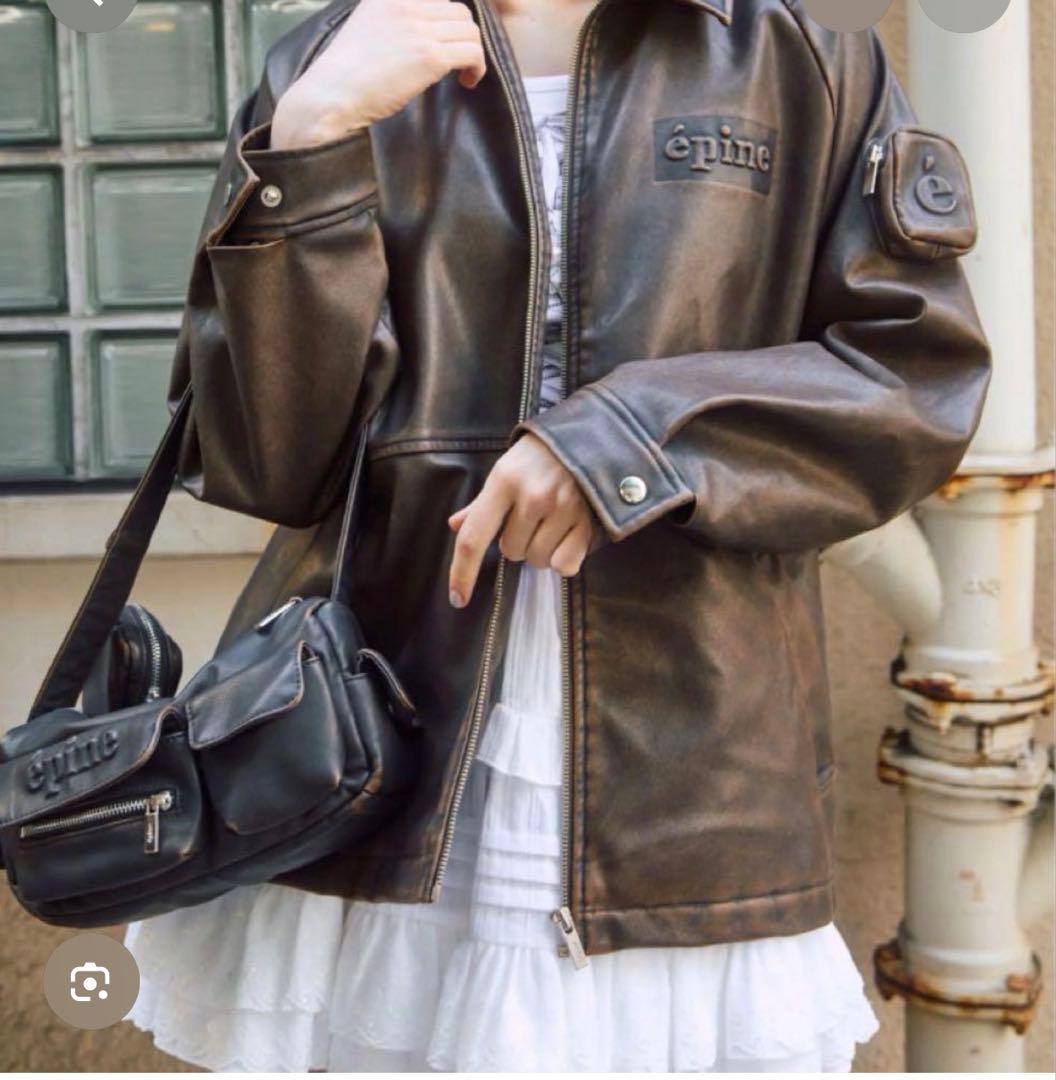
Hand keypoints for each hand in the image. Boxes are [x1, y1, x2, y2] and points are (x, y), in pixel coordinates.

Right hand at [271, 0, 486, 149]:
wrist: (333, 95)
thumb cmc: (346, 75)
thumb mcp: (368, 28)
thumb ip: (394, 23)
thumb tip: (420, 38)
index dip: (449, 23)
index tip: (448, 44)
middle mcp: (407, 6)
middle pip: (459, 12)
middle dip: (464, 38)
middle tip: (458, 62)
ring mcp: (419, 30)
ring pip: (470, 31)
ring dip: (473, 53)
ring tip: (464, 74)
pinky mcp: (429, 57)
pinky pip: (472, 53)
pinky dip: (477, 67)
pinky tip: (467, 82)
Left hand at [446, 433, 607, 608]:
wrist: (595, 435)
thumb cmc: (543, 454)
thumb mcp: (508, 468)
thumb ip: (483, 502)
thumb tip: (456, 526)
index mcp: (504, 481)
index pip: (473, 537)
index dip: (462, 572)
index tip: (458, 599)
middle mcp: (532, 496)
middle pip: (512, 552)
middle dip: (518, 541)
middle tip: (532, 517)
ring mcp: (563, 509)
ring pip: (538, 560)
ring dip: (541, 549)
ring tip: (552, 521)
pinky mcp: (588, 521)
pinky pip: (565, 565)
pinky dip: (564, 557)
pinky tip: (569, 534)